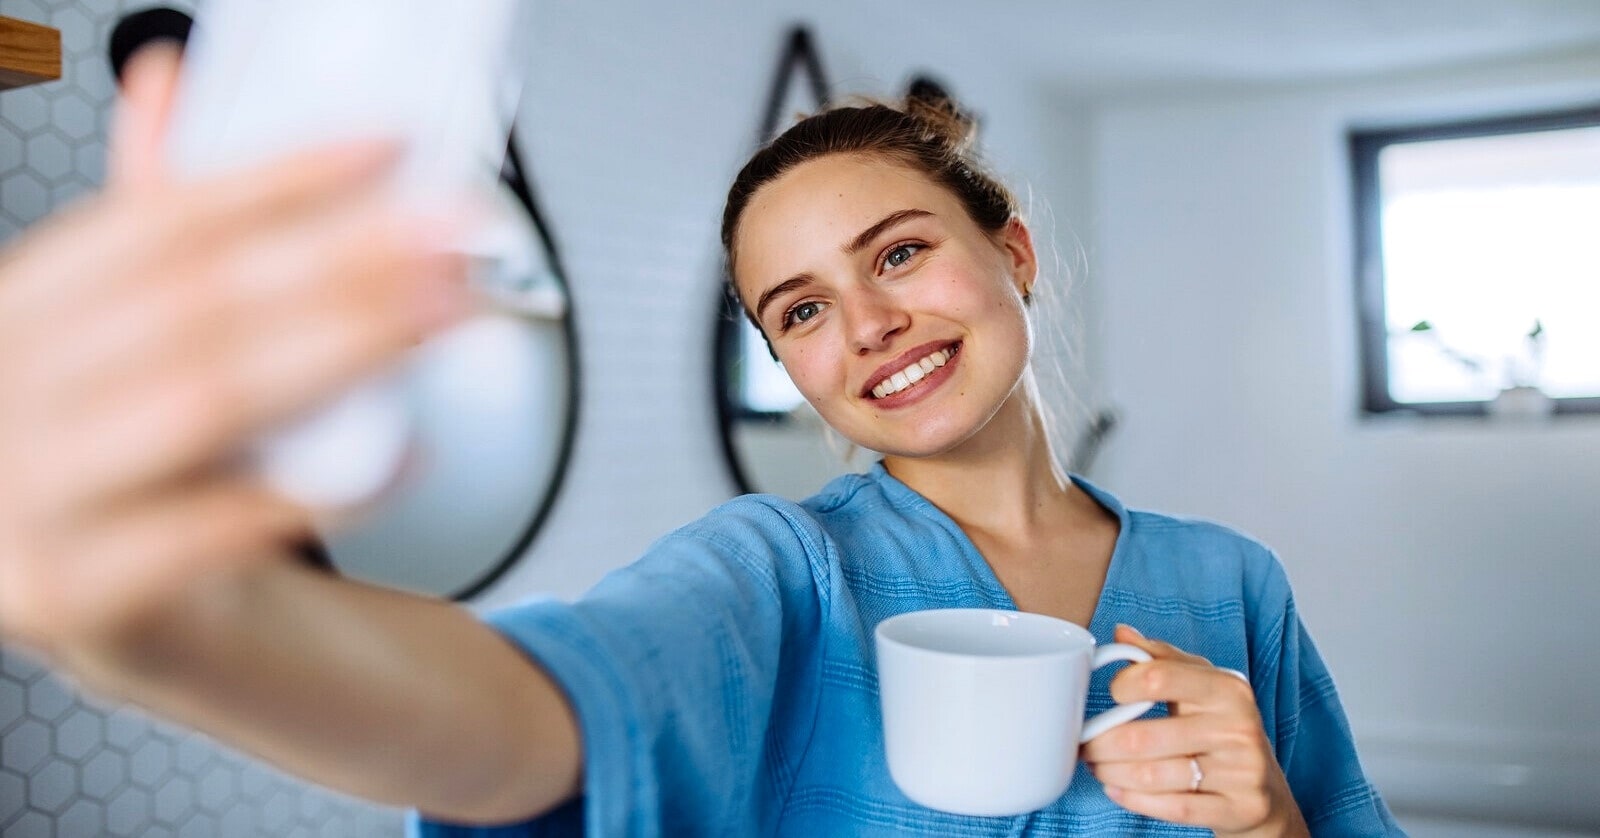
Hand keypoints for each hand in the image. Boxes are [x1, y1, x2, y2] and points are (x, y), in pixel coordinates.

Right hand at [0, 47, 472, 650]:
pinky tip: (406, 453)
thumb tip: (176, 83)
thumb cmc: (150, 471)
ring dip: (345, 343)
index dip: (274, 179)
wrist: (138, 623)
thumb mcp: (139, 341)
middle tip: (453, 237)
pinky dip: (323, 486)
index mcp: (11, 318)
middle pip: (189, 304)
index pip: (150, 225)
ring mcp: (21, 506)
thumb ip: (160, 233)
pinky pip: (217, 530)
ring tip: (445, 311)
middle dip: (339, 258)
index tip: (387, 153)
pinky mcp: (77, 600)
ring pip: (203, 400)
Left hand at [1081, 625, 1309, 837]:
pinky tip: (1116, 789)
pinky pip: (1171, 807)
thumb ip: (1162, 658)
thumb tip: (1121, 633)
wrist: (1266, 790)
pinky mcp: (1239, 808)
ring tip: (1096, 766)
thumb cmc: (1223, 727)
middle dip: (1100, 743)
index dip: (1121, 685)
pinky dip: (1133, 799)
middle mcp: (1237, 727)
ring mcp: (1242, 771)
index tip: (1110, 695)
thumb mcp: (1203, 686)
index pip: (1157, 677)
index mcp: (1227, 687)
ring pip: (1151, 775)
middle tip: (1084, 743)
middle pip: (1143, 736)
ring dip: (1110, 772)